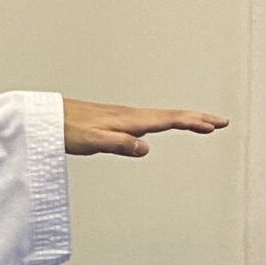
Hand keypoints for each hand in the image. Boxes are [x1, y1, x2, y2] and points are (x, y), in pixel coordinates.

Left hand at [62, 100, 228, 158]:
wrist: (45, 118)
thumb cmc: (65, 130)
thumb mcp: (92, 142)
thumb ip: (118, 144)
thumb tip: (146, 148)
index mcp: (128, 120)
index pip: (167, 119)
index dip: (193, 121)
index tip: (216, 124)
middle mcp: (128, 115)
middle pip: (169, 115)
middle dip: (196, 118)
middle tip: (220, 122)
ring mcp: (122, 117)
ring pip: (160, 116)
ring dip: (183, 119)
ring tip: (202, 123)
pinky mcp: (114, 120)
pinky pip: (148, 120)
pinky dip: (164, 121)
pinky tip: (161, 126)